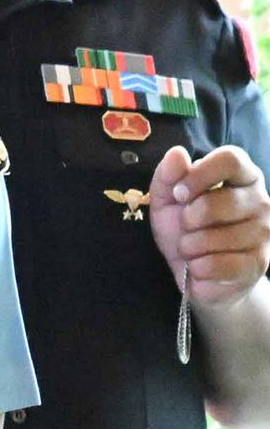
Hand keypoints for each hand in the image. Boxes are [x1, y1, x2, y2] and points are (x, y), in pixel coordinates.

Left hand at [150, 143, 266, 309]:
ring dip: (189, 247)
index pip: (230, 159)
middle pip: (215, 202)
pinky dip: (197, 268)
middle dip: (187, 220)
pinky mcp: (259, 263)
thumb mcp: (168, 201)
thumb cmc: (187, 230)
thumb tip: (176, 153)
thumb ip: (168, 176)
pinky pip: (215, 264)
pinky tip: (202, 266)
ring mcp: (264, 233)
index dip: (198, 175)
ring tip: (195, 249)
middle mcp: (261, 201)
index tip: (180, 193)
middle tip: (187, 228)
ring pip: (212, 238)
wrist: (199, 274)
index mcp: (243, 177)